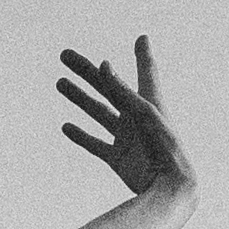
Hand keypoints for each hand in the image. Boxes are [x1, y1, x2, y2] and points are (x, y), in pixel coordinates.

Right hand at [58, 34, 192, 203]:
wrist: (168, 189)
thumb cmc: (163, 147)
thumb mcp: (142, 113)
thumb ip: (121, 90)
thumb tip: (102, 64)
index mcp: (149, 102)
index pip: (146, 72)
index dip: (143, 55)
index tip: (143, 39)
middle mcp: (137, 118)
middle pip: (108, 87)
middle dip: (86, 71)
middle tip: (64, 55)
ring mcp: (127, 138)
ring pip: (98, 112)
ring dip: (80, 98)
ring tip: (60, 82)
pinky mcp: (119, 159)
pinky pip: (95, 144)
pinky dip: (81, 135)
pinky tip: (67, 126)